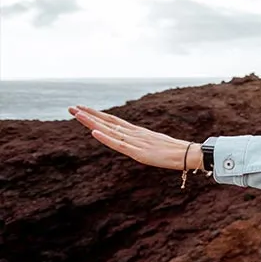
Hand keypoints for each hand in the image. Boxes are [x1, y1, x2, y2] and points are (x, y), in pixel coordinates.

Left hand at [69, 105, 203, 170]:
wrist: (188, 154)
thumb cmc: (174, 151)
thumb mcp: (154, 144)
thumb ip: (142, 142)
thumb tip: (134, 142)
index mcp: (136, 132)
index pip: (112, 120)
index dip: (96, 114)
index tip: (82, 108)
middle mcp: (133, 134)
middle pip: (107, 122)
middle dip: (88, 115)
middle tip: (71, 107)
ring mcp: (135, 142)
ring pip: (110, 130)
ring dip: (92, 123)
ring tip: (77, 115)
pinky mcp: (139, 152)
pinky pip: (119, 144)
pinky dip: (107, 138)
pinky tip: (95, 133)